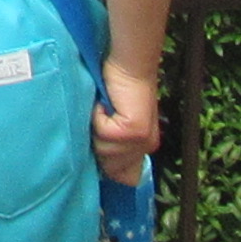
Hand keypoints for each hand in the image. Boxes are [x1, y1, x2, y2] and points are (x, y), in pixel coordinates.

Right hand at [92, 61, 159, 185]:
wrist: (129, 63)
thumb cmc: (118, 84)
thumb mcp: (116, 118)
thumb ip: (113, 140)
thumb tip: (94, 160)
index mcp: (144, 145)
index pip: (127, 178)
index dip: (109, 167)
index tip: (99, 144)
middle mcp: (146, 146)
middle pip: (110, 167)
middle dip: (98, 144)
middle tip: (101, 121)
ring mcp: (140, 140)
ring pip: (103, 150)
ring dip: (96, 128)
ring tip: (103, 109)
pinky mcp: (133, 130)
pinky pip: (102, 133)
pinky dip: (97, 117)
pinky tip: (104, 104)